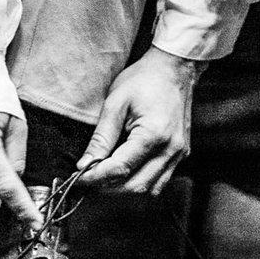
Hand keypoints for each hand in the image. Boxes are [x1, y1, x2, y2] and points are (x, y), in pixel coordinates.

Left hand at [74, 47, 200, 195]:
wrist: (174, 69)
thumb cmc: (144, 80)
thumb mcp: (115, 103)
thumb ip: (101, 137)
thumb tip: (85, 164)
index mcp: (153, 135)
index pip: (120, 169)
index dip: (95, 177)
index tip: (78, 178)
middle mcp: (170, 150)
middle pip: (135, 186)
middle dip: (108, 188)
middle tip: (87, 180)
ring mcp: (178, 154)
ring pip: (149, 189)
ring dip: (124, 189)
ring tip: (104, 176)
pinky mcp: (180, 155)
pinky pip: (159, 181)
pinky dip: (140, 181)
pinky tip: (126, 171)